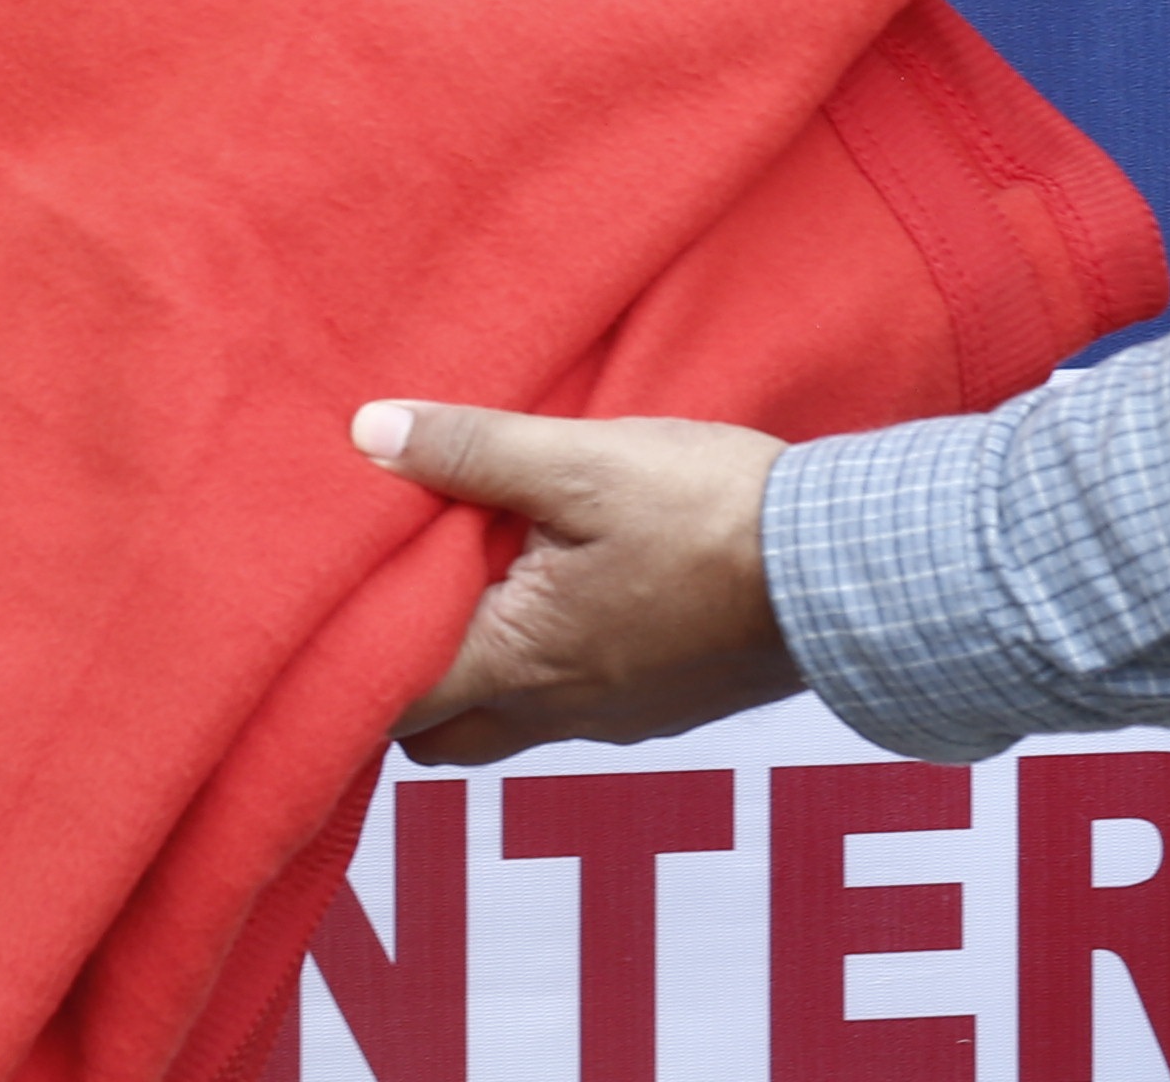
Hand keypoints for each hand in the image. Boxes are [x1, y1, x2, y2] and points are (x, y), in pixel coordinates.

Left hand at [358, 400, 802, 764]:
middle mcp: (557, 712)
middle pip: (436, 735)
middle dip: (398, 681)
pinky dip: (543, 663)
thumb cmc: (713, 515)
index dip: (339, 665)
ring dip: (476, 667)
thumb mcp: (582, 462)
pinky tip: (560, 590)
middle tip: (391, 593)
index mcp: (519, 661)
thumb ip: (473, 450)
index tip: (321, 608)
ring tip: (473, 580)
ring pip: (504, 720)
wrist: (847, 571)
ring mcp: (614, 719)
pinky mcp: (660, 705)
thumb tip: (369, 433)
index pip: (387, 704)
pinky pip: (570, 703)